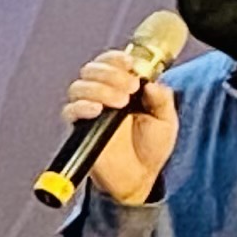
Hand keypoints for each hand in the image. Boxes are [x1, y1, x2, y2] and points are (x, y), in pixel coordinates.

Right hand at [61, 53, 178, 207]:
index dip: (116, 58)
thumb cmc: (151, 149)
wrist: (140, 178)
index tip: (129, 63)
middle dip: (110, 73)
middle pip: (92, 70)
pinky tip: (97, 110)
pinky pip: (69, 111)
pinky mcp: (79, 130)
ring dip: (99, 88)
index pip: (111, 63)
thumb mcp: (166, 120)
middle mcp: (103, 96)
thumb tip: (151, 82)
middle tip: (129, 88)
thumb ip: (162, 99)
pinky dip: (81, 106)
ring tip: (119, 102)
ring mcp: (89, 112)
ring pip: (79, 86)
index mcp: (123, 88)